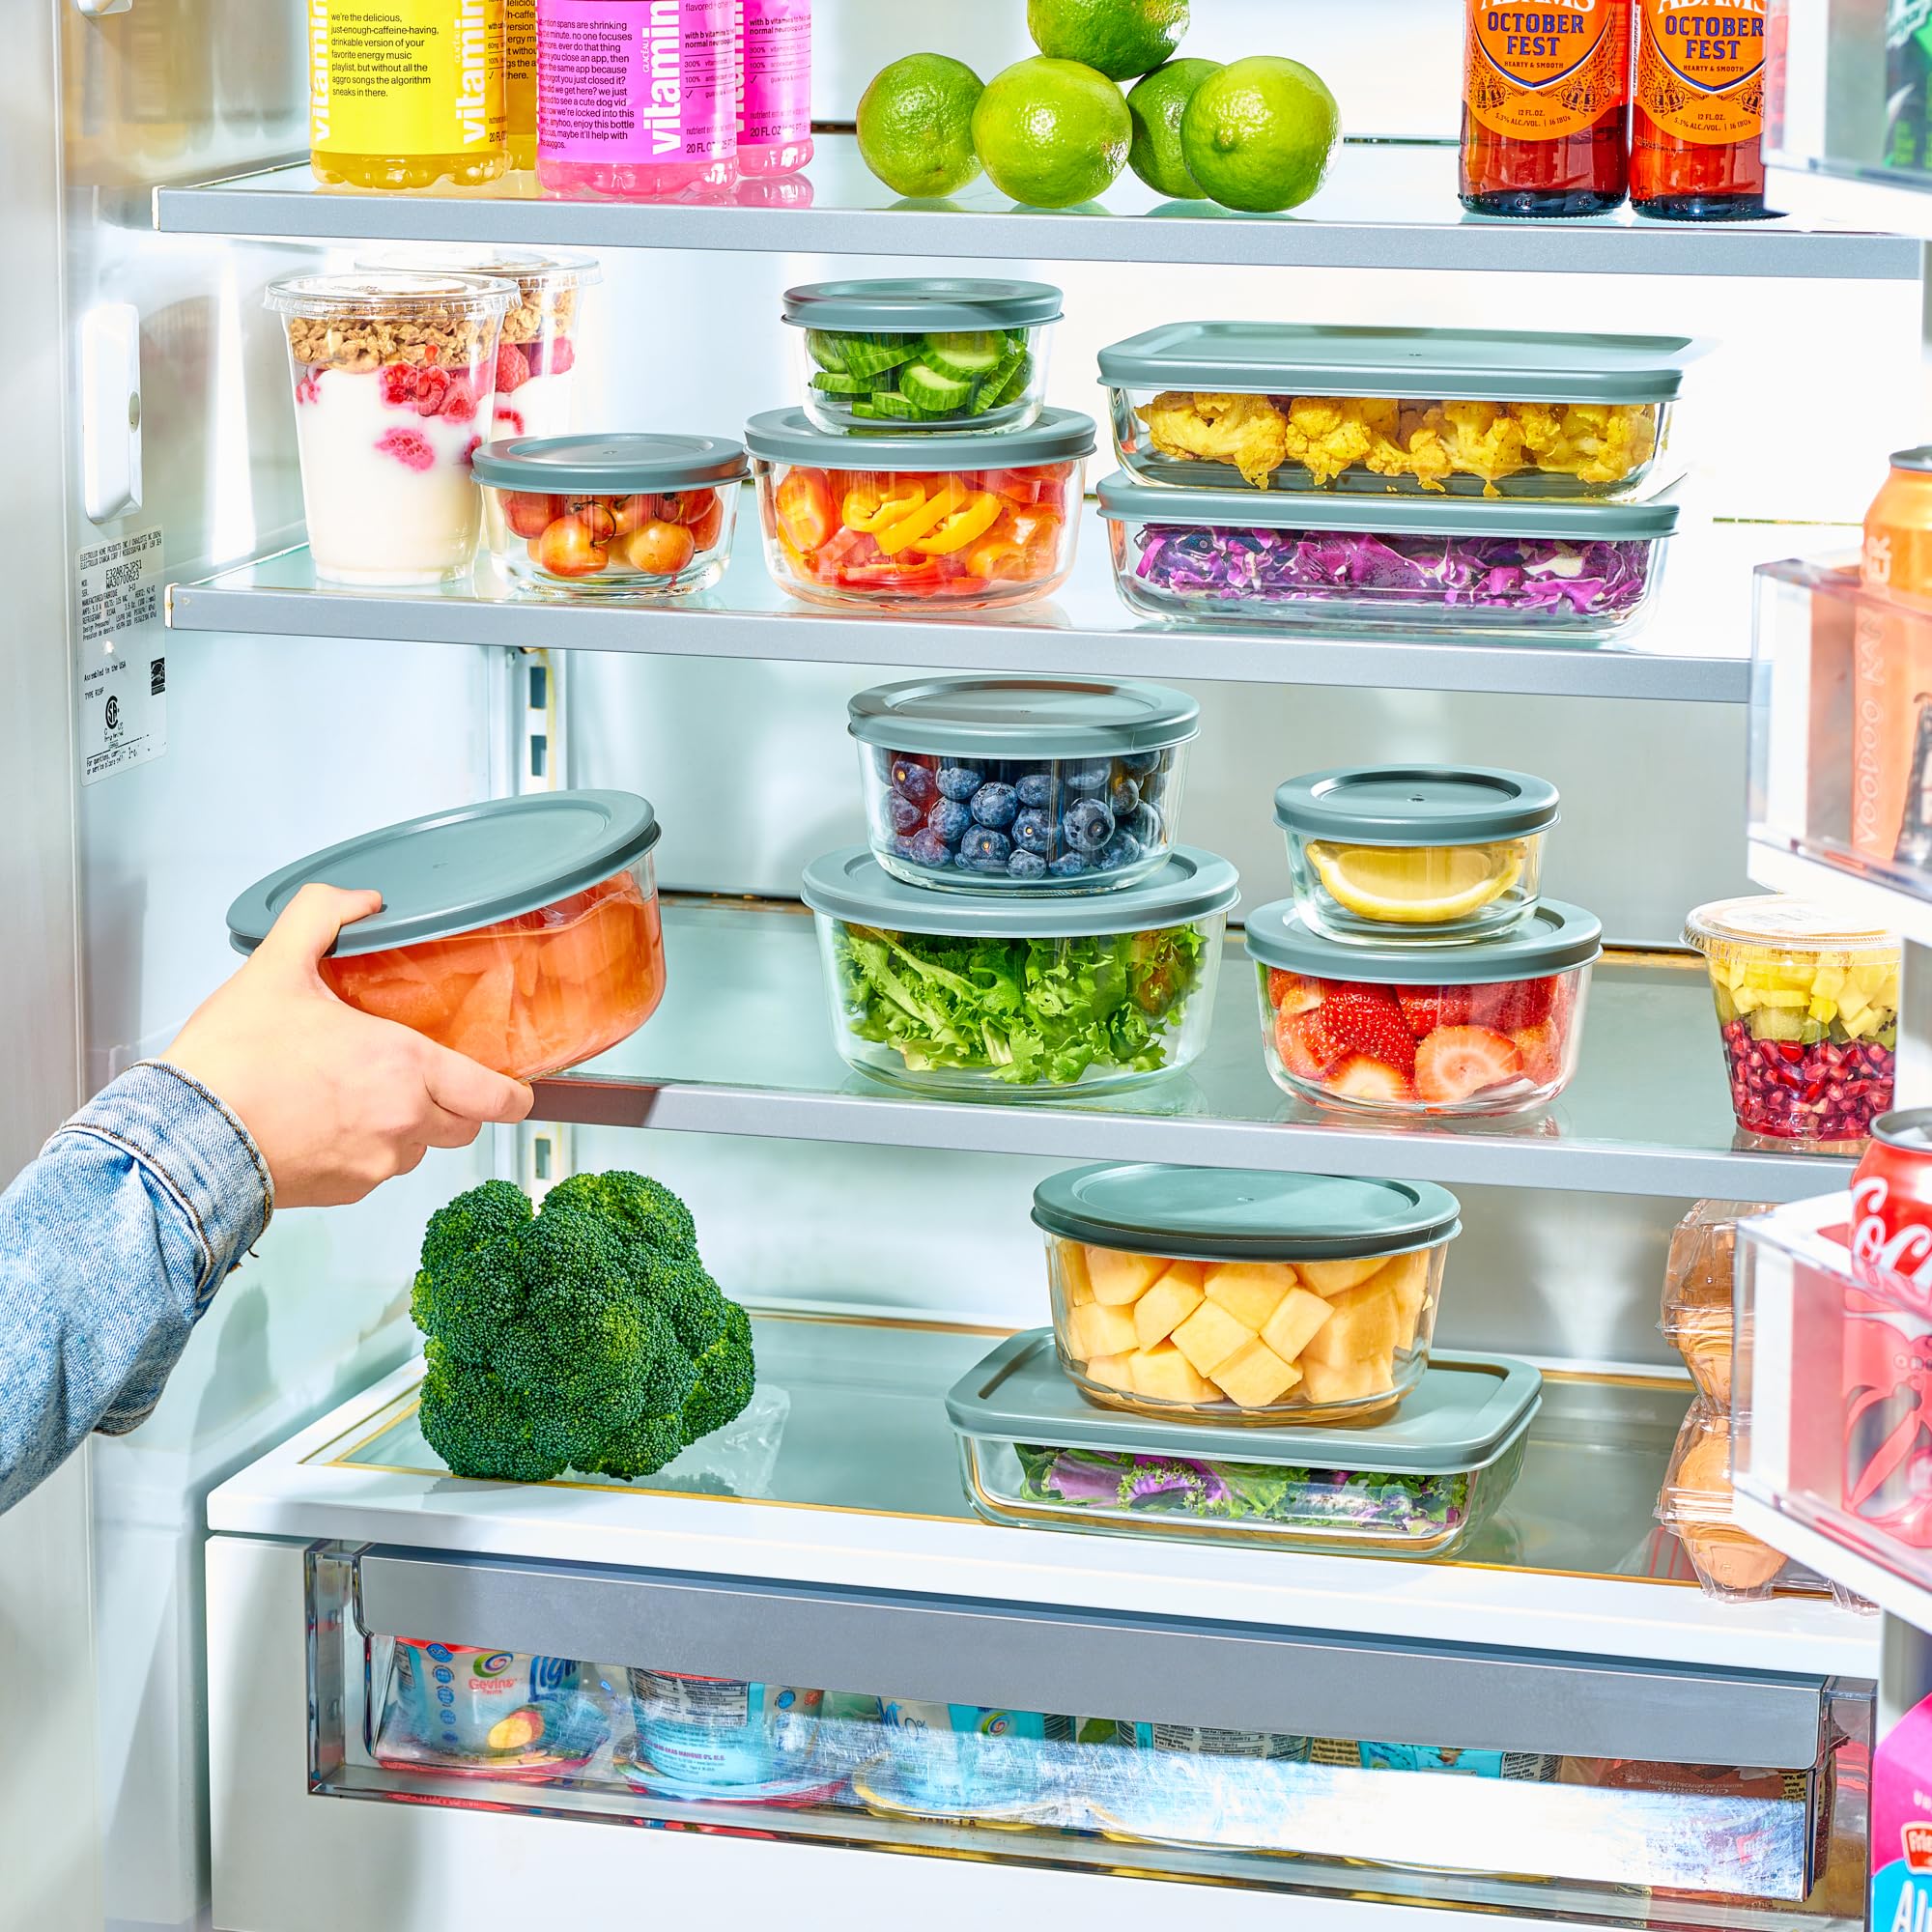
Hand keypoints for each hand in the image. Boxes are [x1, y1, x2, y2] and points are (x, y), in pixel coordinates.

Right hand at [165, 883, 532, 1208]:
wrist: (185, 1140)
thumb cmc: (232, 1064)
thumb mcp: (276, 969)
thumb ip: (320, 920)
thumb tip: (358, 900)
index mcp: (404, 1066)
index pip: (495, 1096)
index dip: (513, 1095)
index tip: (514, 1090)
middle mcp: (403, 1120)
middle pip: (465, 1124)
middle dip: (454, 1104)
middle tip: (424, 1079)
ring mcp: (376, 1163)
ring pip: (419, 1149)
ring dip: (406, 1126)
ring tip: (360, 1095)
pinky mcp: (347, 1192)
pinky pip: (377, 1172)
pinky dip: (366, 1150)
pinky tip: (329, 1124)